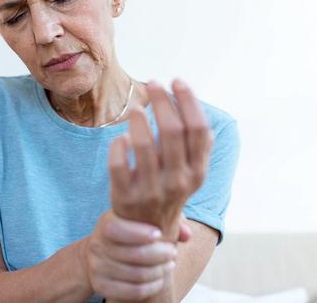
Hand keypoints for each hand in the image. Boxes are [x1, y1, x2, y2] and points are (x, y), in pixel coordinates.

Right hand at [81, 210, 180, 299]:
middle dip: (160, 254)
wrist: (102, 253)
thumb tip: (186, 234)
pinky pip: (133, 291)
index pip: (117, 229)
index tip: (159, 234)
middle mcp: (97, 246)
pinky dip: (151, 287)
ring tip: (169, 265)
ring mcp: (97, 268)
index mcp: (105, 224)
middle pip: (134, 254)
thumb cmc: (130, 232)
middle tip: (172, 252)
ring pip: (137, 275)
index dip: (139, 233)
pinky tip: (160, 279)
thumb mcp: (141, 219)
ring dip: (159, 271)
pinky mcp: (101, 286)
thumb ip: (167, 219)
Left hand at [108, 79, 212, 240]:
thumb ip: (197, 148)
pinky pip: (118, 163)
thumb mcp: (190, 175)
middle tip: (153, 84)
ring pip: (144, 145)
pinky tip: (121, 137)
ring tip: (136, 107)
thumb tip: (199, 112)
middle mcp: (178, 181)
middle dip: (162, 101)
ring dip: (139, 120)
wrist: (146, 234)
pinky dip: (118, 145)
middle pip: (172, 131)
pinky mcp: (125, 196)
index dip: (188, 101)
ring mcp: (151, 190)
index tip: (177, 82)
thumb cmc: (168, 191)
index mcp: (197, 172)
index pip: (198, 130)